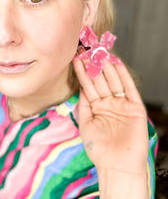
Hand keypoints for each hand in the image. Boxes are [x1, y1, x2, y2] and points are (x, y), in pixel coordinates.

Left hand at [73, 58, 148, 174]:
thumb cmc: (98, 148)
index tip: (76, 57)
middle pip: (100, 80)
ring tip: (99, 51)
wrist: (117, 165)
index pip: (88, 85)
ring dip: (107, 66)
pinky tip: (117, 63)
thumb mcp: (85, 124)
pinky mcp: (135, 107)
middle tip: (87, 48)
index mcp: (96, 107)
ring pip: (113, 81)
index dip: (82, 71)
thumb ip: (84, 105)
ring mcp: (122, 104)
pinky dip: (123, 75)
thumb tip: (81, 87)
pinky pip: (129, 88)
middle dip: (93, 65)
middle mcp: (109, 103)